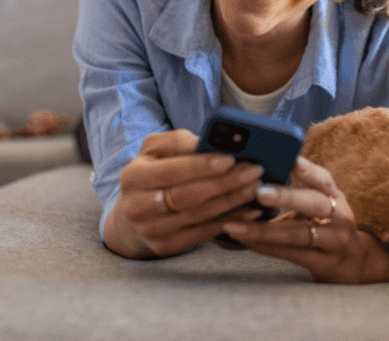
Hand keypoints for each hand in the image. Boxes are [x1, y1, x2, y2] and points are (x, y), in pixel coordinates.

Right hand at [103, 129, 265, 258]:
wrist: (132, 214)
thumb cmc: (153, 172)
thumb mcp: (156, 150)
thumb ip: (179, 142)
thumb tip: (208, 143)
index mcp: (133, 177)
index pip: (171, 171)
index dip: (202, 166)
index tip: (231, 159)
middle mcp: (137, 207)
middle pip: (188, 196)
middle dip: (225, 183)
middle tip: (253, 172)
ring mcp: (151, 230)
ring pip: (199, 215)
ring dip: (233, 202)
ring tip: (256, 188)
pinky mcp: (166, 246)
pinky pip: (204, 233)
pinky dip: (230, 221)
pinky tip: (250, 210)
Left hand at [220, 157, 388, 283]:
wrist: (353, 263)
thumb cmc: (326, 226)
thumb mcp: (319, 203)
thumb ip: (297, 186)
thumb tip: (256, 166)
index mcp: (335, 196)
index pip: (322, 178)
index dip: (305, 169)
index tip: (287, 159)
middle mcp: (340, 216)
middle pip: (315, 203)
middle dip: (286, 197)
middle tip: (258, 192)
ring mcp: (334, 242)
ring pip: (299, 234)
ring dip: (264, 230)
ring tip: (235, 226)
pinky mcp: (325, 264)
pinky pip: (292, 255)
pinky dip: (266, 247)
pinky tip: (245, 242)